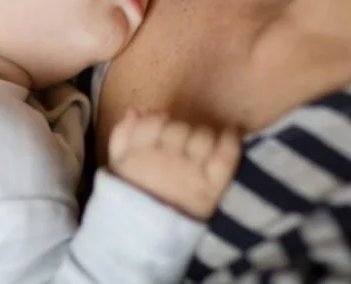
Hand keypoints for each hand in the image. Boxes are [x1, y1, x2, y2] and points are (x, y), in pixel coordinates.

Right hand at [108, 110, 240, 219]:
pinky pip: (226, 152)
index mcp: (139, 156)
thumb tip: (135, 110)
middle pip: (179, 129)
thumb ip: (122, 136)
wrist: (151, 239)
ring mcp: (191, 172)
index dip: (159, 121)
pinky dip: (230, 138)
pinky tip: (231, 131)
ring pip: (202, 136)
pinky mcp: (213, 185)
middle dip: (180, 132)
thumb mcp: (118, 168)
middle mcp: (164, 160)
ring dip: (202, 136)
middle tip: (181, 144)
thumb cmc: (136, 200)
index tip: (162, 126)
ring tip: (200, 147)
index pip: (154, 123)